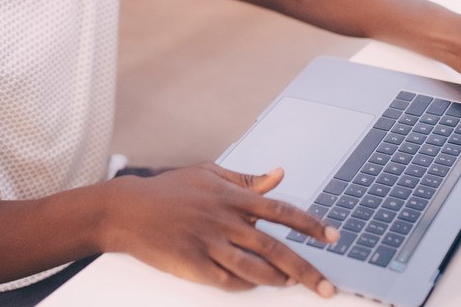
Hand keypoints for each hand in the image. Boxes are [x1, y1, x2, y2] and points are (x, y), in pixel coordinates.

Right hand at [102, 163, 338, 296]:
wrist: (126, 210)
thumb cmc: (168, 190)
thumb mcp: (208, 174)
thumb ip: (246, 179)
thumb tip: (279, 174)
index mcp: (231, 196)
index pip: (281, 211)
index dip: (311, 224)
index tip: (333, 236)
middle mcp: (224, 220)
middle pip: (275, 247)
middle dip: (306, 269)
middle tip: (327, 285)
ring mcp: (209, 243)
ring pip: (255, 268)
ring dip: (277, 279)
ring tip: (292, 284)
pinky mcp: (193, 264)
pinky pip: (228, 280)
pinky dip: (245, 284)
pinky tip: (254, 285)